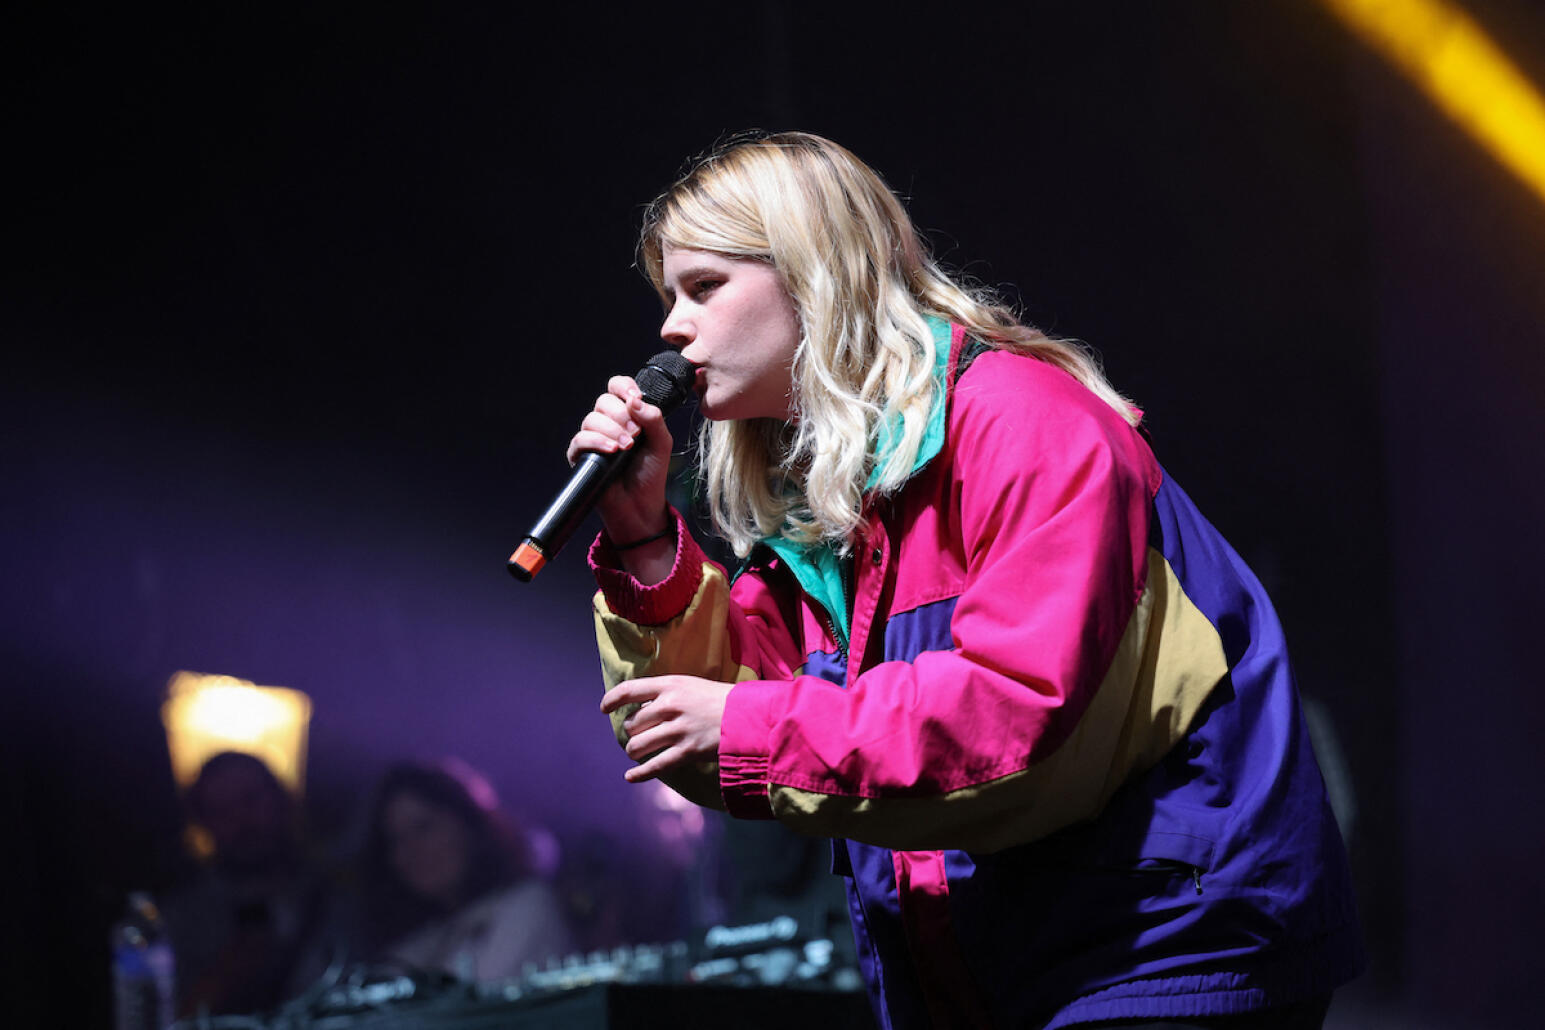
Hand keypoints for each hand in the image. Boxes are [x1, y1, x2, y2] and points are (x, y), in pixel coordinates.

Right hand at [565, 375, 675, 543]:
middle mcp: (607, 423)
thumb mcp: (661, 443)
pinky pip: (580, 439)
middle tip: (636, 434)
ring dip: (612, 430)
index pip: (617, 387)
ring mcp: (593, 439)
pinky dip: (596, 441)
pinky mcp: (581, 456)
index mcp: (626, 415)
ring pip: (592, 419)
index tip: (636, 398)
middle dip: (621, 415)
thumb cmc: (651, 474)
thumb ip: (654, 419)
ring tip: (627, 447)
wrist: (641, 505)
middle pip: (604, 401)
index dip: (624, 387)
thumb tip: (635, 400)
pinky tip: (612, 450)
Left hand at [601, 675, 732, 783]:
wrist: (749, 715)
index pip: (629, 690)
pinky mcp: (687, 752)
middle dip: (633, 731)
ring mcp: (678, 730)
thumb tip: (639, 710)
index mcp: (670, 685)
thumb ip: (665, 694)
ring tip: (639, 751)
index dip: (612, 700)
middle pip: (632, 723)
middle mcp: (670, 706)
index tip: (604, 709)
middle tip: (641, 733)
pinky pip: (654, 766)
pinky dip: (638, 774)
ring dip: (634, 750)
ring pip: (637, 745)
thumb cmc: (719, 699)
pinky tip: (630, 777)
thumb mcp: (690, 685)